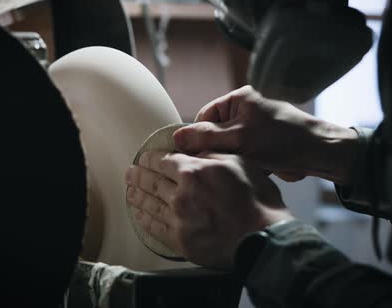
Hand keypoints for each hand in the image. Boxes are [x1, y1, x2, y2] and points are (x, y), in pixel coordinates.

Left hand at [125, 151, 293, 268]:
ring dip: (137, 196)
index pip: (164, 160)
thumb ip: (212, 154)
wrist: (262, 237)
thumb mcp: (239, 163)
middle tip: (129, 173)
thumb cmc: (257, 200)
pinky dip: (144, 220)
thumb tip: (194, 151)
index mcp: (194, 171)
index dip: (151, 158)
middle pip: (152, 181)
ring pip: (150, 204)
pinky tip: (138, 216)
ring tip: (129, 192)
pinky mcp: (180, 240)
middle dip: (138, 176)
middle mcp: (181, 193)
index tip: (144, 158)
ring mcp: (178, 218)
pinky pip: (155, 228)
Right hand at [173, 85, 357, 184]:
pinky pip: (240, 157)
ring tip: (233, 169)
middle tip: (214, 165)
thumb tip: (176, 137)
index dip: (196, 136)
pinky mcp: (260, 147)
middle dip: (214, 151)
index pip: (204, 116)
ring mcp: (252, 130)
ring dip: (228, 160)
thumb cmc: (283, 140)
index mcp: (238, 100)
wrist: (319, 154)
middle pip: (214, 134)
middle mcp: (243, 112)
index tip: (190, 155)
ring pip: (226, 148)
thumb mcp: (241, 138)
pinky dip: (240, 166)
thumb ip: (207, 138)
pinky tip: (244, 173)